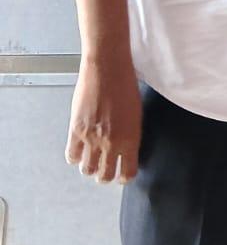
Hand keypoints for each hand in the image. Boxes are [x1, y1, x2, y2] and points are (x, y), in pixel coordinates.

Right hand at [65, 56, 142, 183]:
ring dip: (89, 168)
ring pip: (87, 170)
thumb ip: (130, 135)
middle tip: (105, 170)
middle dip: (105, 176)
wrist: (107, 68)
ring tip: (91, 161)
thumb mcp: (136, 113)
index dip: (124, 176)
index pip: (128, 172)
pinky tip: (78, 151)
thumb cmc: (125, 85)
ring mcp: (92, 138)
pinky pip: (71, 156)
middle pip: (105, 176)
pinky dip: (74, 157)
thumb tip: (125, 151)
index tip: (122, 174)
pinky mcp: (76, 130)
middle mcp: (111, 143)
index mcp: (130, 139)